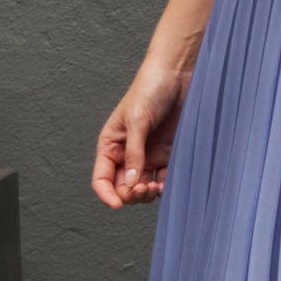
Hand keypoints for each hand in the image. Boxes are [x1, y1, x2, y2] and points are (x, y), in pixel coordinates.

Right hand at [91, 54, 196, 209]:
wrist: (178, 75)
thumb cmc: (150, 89)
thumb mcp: (137, 120)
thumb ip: (134, 153)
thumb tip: (130, 183)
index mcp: (111, 145)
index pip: (101, 178)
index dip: (106, 195)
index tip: (118, 205)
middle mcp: (127, 154)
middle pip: (123, 187)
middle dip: (131, 194)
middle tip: (145, 188)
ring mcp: (148, 155)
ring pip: (142, 187)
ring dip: (148, 193)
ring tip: (157, 186)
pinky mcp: (167, 154)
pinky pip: (163, 179)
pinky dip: (165, 186)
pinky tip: (168, 183)